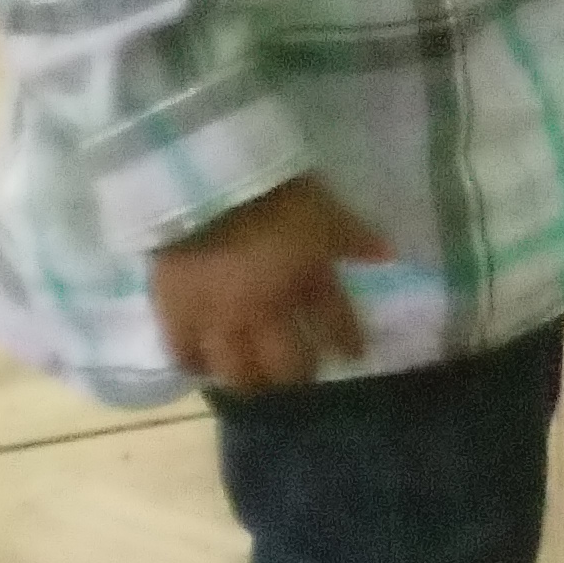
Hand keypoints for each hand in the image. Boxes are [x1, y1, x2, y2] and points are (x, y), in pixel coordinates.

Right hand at [150, 176, 392, 391]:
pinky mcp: (174, 314)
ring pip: (235, 373)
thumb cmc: (268, 191)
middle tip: (297, 375)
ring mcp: (217, 320)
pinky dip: (197, 365)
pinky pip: (185, 355)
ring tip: (251, 381)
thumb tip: (388, 256)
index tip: (354, 354)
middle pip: (285, 366)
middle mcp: (263, 314)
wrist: (197, 181)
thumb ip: (352, 237)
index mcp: (303, 283)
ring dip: (249, 381)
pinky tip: (202, 366)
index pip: (336, 326)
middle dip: (296, 374)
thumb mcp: (321, 209)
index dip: (348, 343)